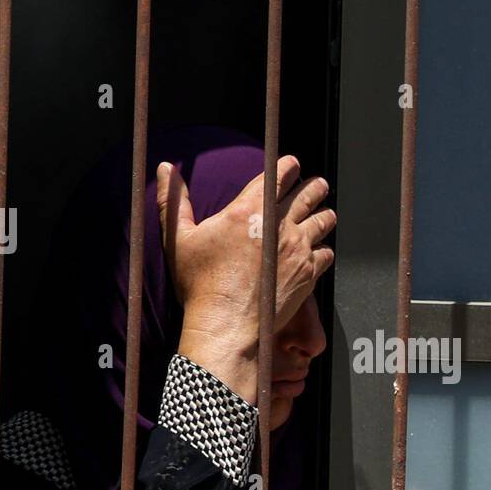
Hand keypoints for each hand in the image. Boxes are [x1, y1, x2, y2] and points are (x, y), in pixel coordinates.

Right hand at [156, 156, 335, 402]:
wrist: (226, 325)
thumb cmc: (199, 285)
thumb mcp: (178, 239)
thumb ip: (173, 201)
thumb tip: (164, 167)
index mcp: (248, 210)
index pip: (278, 174)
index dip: (288, 165)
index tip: (293, 164)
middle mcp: (278, 224)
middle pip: (307, 194)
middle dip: (314, 186)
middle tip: (318, 185)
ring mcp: (297, 248)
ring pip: (323, 221)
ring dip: (325, 214)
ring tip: (327, 213)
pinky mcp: (308, 272)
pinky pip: (326, 253)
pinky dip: (324, 249)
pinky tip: (321, 250)